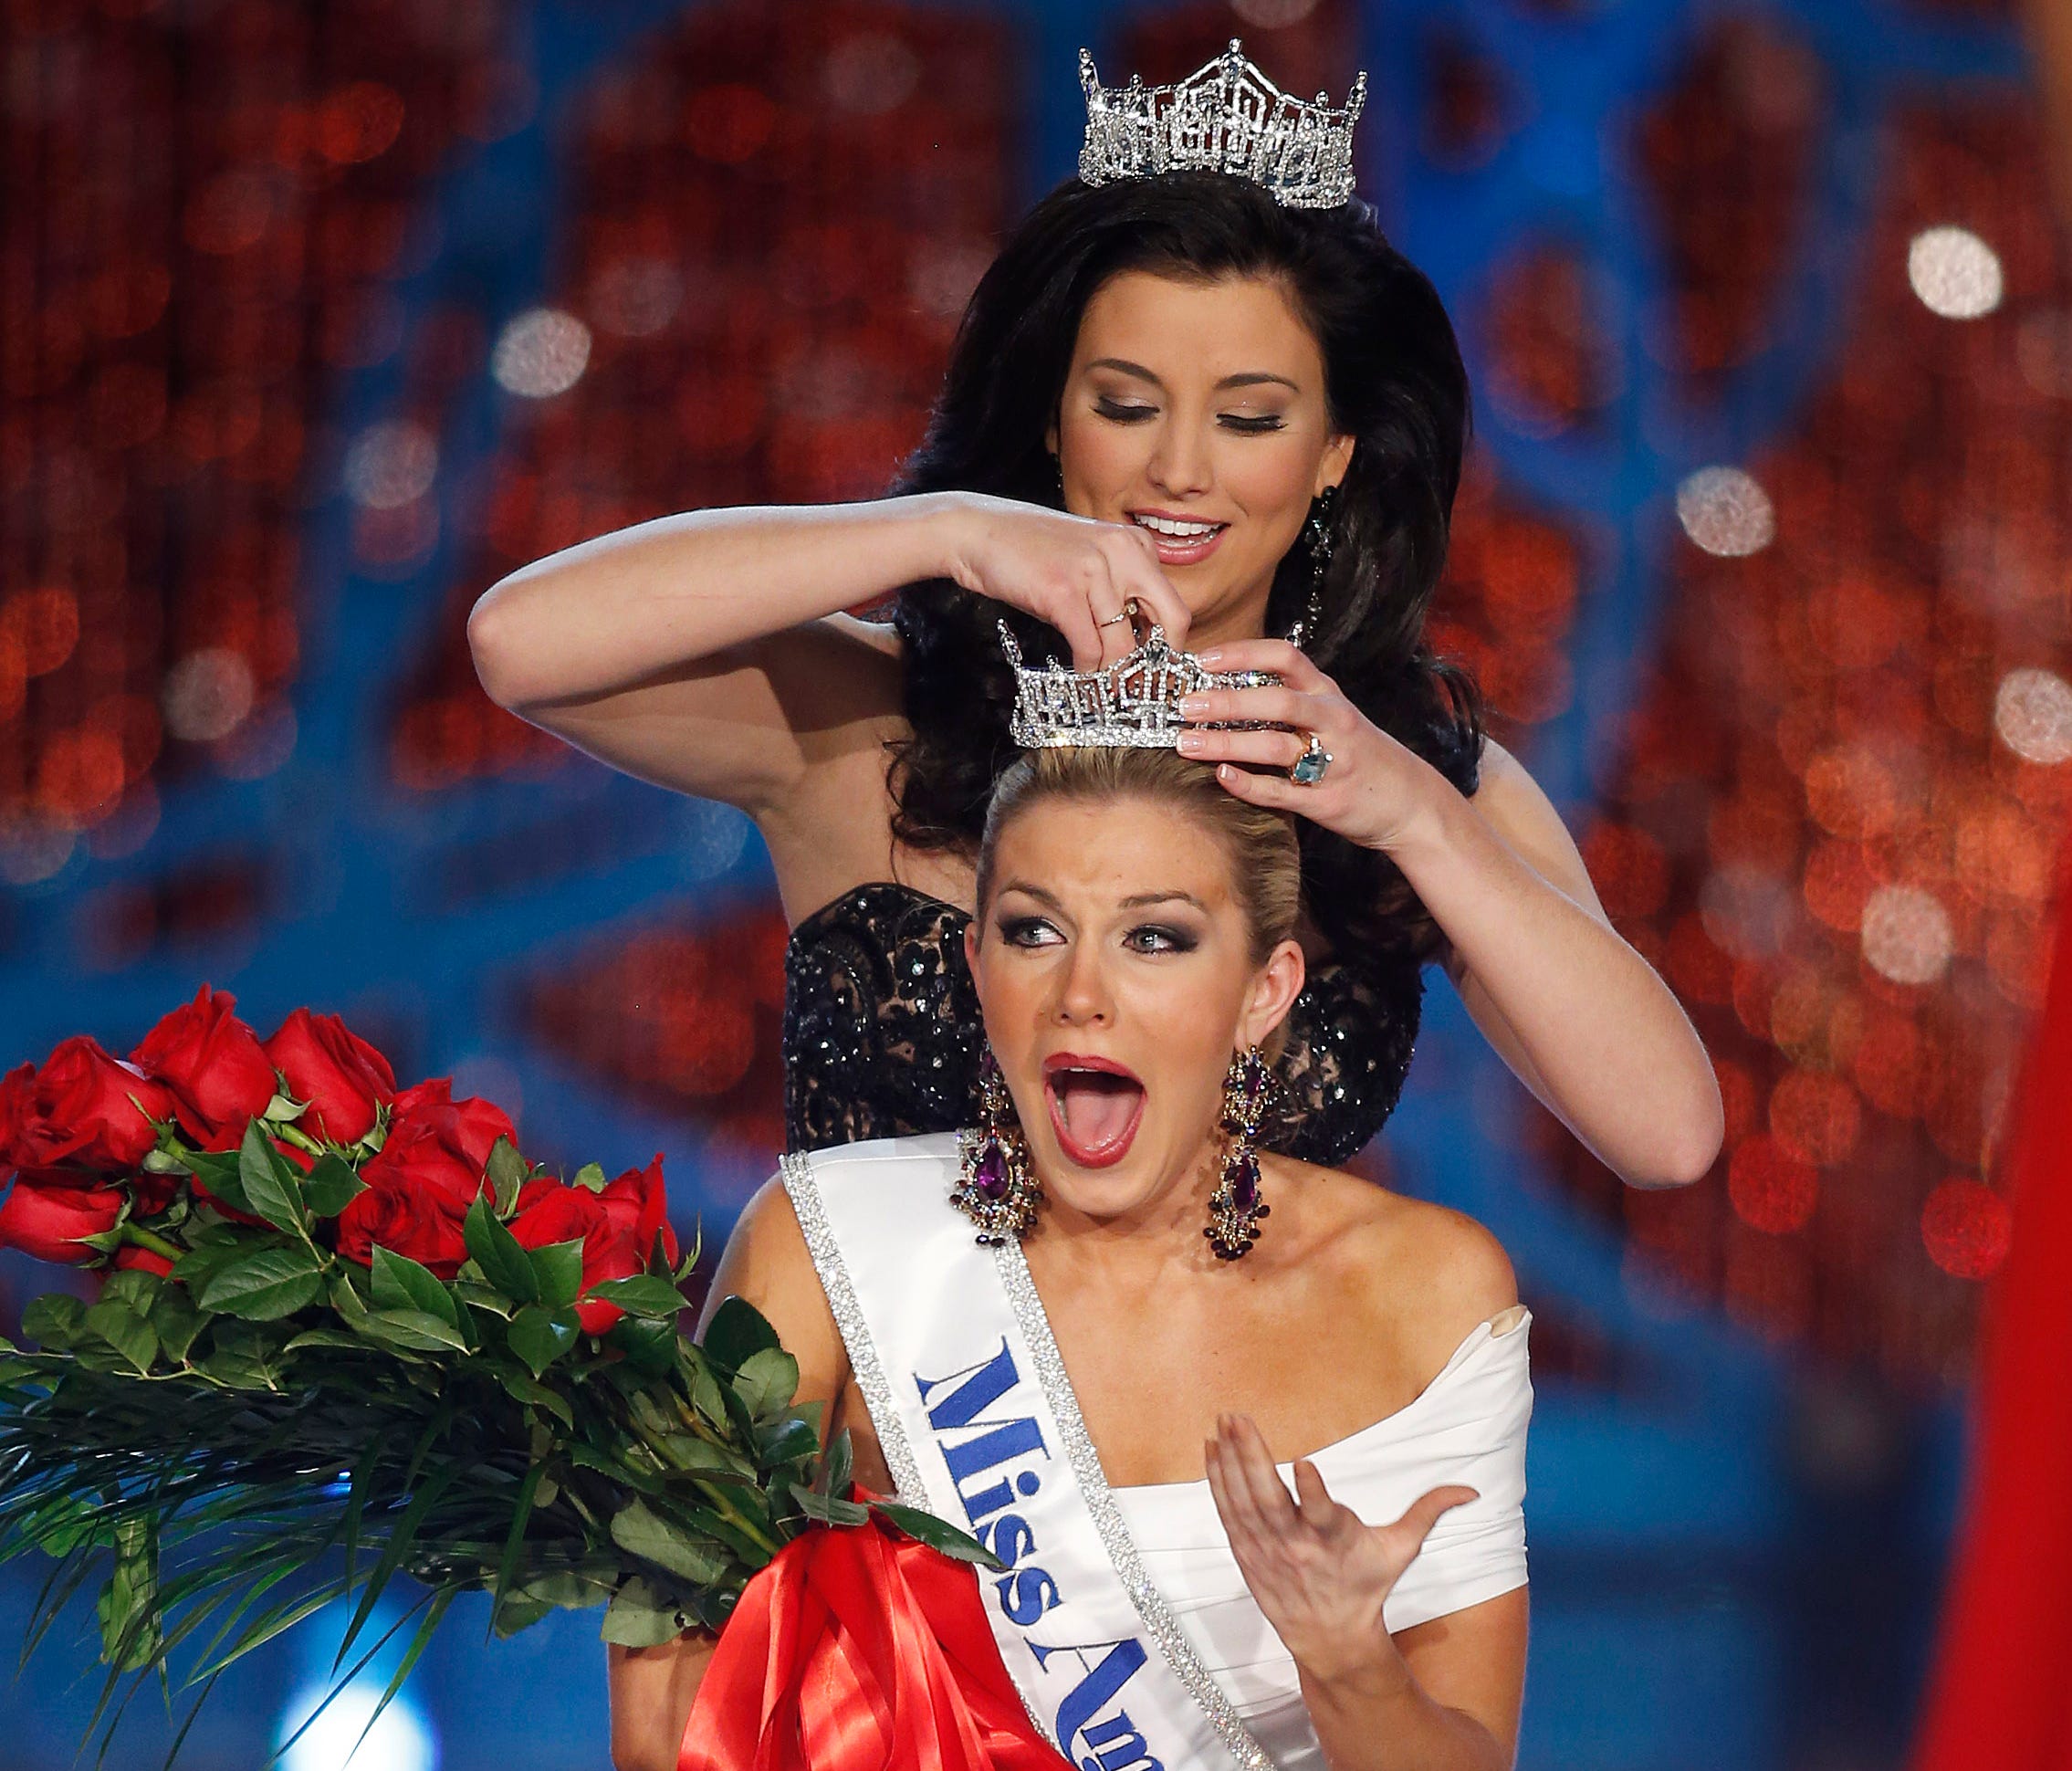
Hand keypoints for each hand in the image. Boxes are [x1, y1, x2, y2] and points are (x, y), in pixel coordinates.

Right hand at [938, 492, 1191, 668]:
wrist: (976, 533)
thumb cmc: (1029, 554)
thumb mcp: (1088, 561)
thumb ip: (1118, 591)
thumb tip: (1140, 645)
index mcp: (1135, 544)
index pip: (1175, 605)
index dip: (1169, 646)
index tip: (1154, 671)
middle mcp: (1123, 551)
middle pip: (1170, 621)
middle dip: (1157, 662)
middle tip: (1139, 687)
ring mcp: (1094, 569)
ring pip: (1124, 644)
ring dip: (1113, 675)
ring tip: (1103, 688)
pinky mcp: (1064, 591)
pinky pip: (1089, 647)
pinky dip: (1087, 670)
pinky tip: (1079, 674)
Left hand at [1176, 638, 1436, 851]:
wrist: (1412, 802)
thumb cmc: (1359, 754)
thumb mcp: (1333, 715)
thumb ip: (1290, 701)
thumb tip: (1223, 690)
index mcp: (1328, 694)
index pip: (1285, 657)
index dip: (1242, 654)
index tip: (1203, 660)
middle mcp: (1332, 721)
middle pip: (1276, 701)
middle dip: (1226, 702)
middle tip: (1186, 706)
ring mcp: (1331, 762)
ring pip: (1274, 747)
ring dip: (1226, 743)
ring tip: (1187, 743)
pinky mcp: (1325, 801)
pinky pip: (1280, 791)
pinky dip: (1248, 784)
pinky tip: (1221, 776)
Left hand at [1205, 1412, 1475, 1686]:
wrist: (1330, 1639)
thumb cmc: (1367, 1586)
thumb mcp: (1400, 1551)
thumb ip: (1427, 1512)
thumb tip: (1471, 1490)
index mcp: (1335, 1541)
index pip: (1322, 1515)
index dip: (1312, 1492)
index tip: (1302, 1462)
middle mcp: (1296, 1546)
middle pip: (1269, 1500)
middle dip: (1252, 1457)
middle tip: (1238, 1419)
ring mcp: (1266, 1550)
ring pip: (1242, 1501)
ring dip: (1230, 1459)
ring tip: (1222, 1421)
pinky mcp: (1247, 1553)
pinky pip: (1227, 1512)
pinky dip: (1217, 1480)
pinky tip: (1210, 1447)